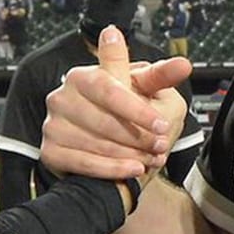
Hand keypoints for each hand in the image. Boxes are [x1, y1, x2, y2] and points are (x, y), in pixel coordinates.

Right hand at [42, 26, 191, 181]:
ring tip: (151, 159)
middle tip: (160, 146)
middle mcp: (62, 97)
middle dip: (137, 137)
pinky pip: (82, 163)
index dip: (136, 110)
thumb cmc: (128, 112)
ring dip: (128, 154)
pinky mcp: (50, 150)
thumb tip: (183, 64)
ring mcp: (53, 124)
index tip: (161, 125)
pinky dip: (111, 168)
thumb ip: (161, 77)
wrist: (113, 145)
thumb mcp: (147, 90)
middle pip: (103, 120)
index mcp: (83, 75)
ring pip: (94, 143)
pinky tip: (132, 169)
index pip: (109, 90)